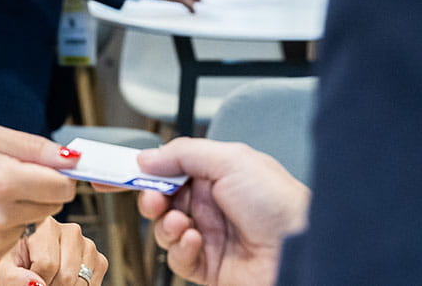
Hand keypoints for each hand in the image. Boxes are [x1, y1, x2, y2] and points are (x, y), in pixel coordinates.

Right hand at [0, 126, 78, 265]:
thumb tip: (73, 159)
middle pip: (54, 206)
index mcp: (3, 181)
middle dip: (44, 189)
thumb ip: (36, 148)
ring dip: (27, 207)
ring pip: (38, 222)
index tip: (53, 170)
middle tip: (17, 177)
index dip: (62, 176)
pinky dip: (12, 224)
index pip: (61, 188)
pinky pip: (19, 238)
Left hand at [0, 217, 106, 285]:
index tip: (29, 278)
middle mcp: (70, 230)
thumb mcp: (5, 271)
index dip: (37, 281)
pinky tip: (65, 282)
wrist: (28, 268)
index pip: (47, 264)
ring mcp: (87, 244)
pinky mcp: (99, 259)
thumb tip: (36, 284)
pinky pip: (93, 284)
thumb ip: (13, 278)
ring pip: (81, 282)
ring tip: (51, 280)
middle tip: (42, 281)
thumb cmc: (16, 267)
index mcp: (45, 224)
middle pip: (67, 276)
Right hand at [135, 138, 310, 285]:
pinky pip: (179, 258)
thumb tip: (147, 158)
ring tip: (181, 223)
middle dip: (151, 198)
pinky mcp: (209, 267)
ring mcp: (210, 237)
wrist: (301, 252)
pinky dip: (180, 248)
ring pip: (165, 229)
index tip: (120, 171)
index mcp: (216, 175)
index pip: (170, 169)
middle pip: (162, 200)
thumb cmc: (280, 203)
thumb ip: (183, 153)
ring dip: (166, 224)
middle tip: (152, 199)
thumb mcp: (230, 160)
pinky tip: (195, 241)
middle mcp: (211, 205)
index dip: (145, 170)